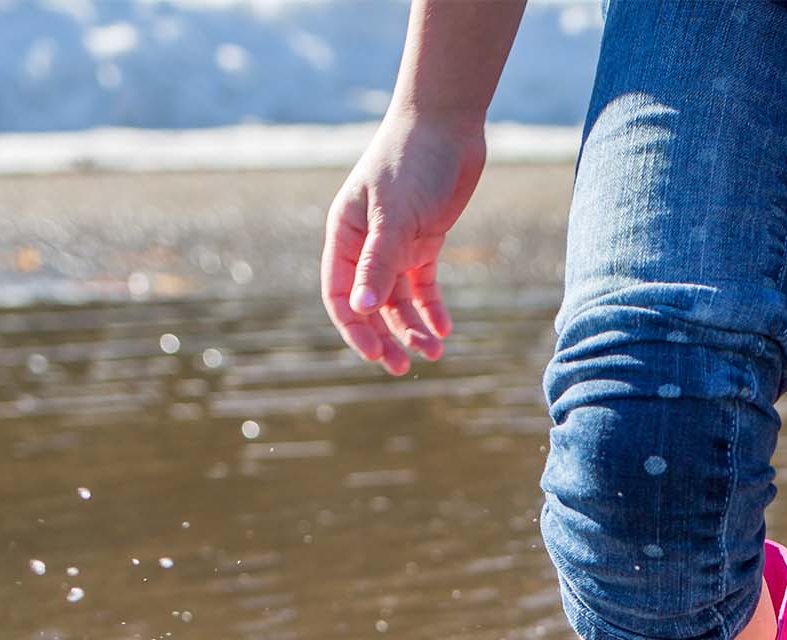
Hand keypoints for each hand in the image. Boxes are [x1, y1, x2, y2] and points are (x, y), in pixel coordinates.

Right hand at [321, 110, 486, 371]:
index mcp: (344, 236)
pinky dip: (433, 307)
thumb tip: (361, 308)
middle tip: (404, 368)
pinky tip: (445, 328)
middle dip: (386, 337)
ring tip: (435, 352)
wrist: (447, 125)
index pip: (339, 295)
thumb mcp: (395, 217)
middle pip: (370, 304)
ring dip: (413, 327)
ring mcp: (396, 242)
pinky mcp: (425, 239)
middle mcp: (365, 243)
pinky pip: (424, 284)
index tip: (377, 355)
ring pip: (399, 298)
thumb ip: (378, 263)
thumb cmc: (412, 162)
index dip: (355, 328)